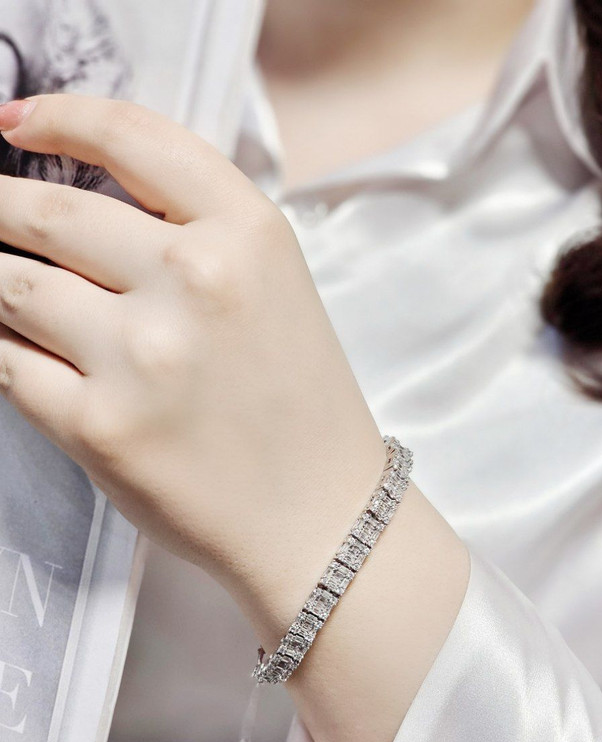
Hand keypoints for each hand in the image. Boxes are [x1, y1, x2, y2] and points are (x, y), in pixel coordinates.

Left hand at [0, 94, 385, 627]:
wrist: (318, 512)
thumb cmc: (301, 403)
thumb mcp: (275, 287)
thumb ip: (197, 230)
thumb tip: (93, 199)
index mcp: (249, 236)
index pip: (133, 139)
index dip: (61, 117)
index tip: (19, 122)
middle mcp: (195, 282)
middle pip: (51, 212)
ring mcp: (141, 355)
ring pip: (11, 286)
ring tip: (7, 284)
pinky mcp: (99, 426)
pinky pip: (8, 365)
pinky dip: (5, 351)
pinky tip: (19, 348)